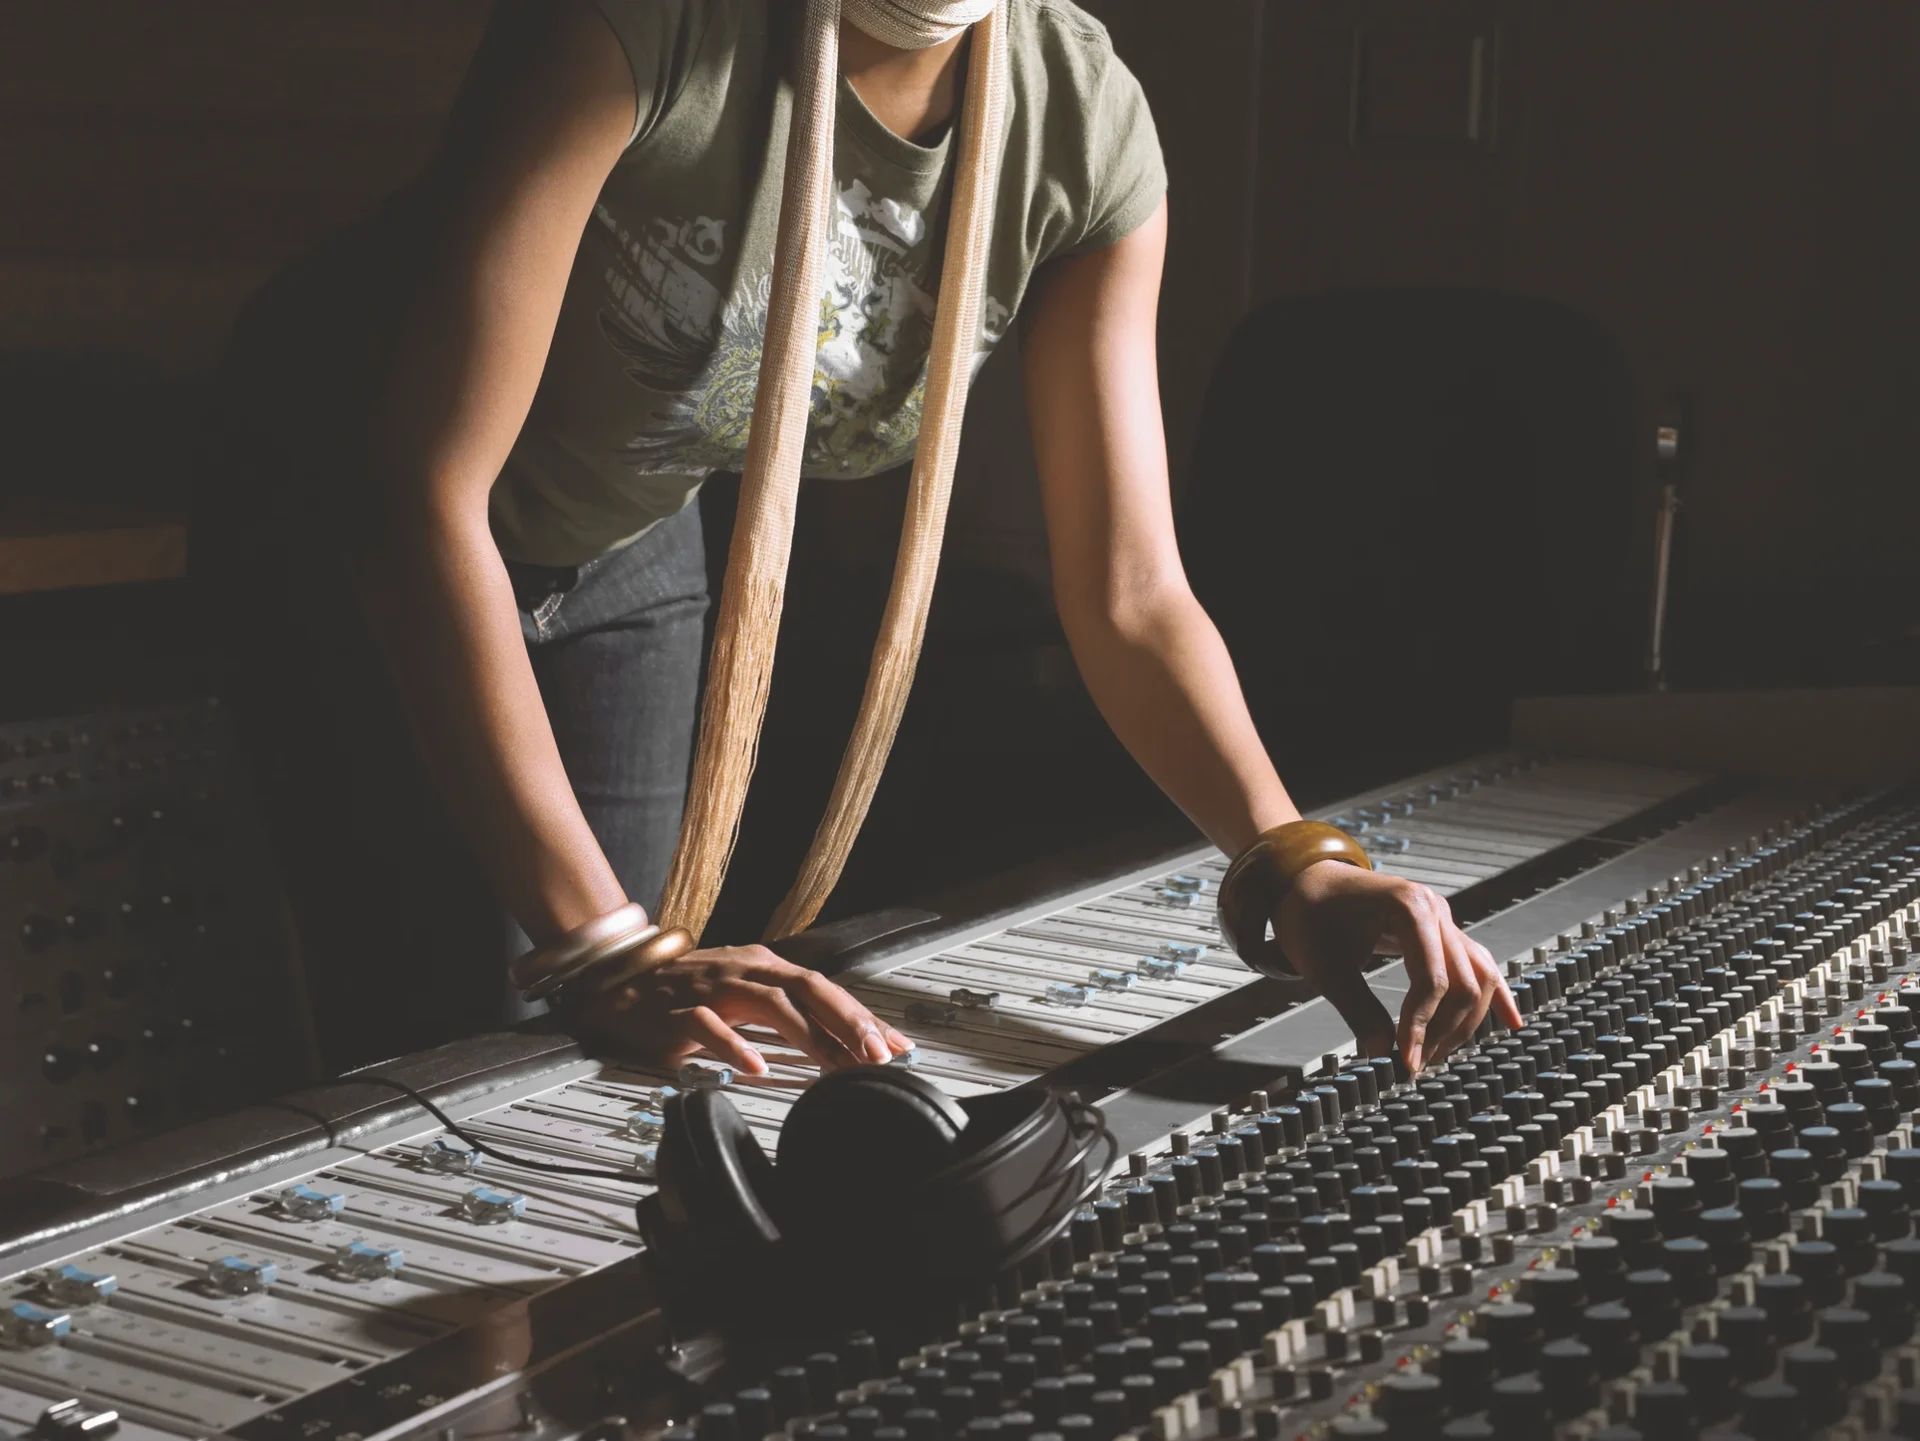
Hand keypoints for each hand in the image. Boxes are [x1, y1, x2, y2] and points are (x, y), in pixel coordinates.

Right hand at [564, 944, 913, 1075]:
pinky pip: (710, 1027)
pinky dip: (735, 1047)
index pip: (826, 989)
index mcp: (765, 967)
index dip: (863, 1016)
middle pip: (808, 988)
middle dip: (847, 1020)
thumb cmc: (688, 994)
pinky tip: (756, 1068)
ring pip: (769, 1004)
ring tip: (834, 1064)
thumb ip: (789, 1016)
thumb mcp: (745, 997)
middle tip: (878, 1055)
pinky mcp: (678, 1012)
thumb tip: (842, 1045)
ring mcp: (712, 988)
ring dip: (807, 1034)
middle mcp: (746, 971)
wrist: (620, 984)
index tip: (897, 1046)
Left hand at [1272, 861, 1521, 1073]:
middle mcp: (1436, 909)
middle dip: (1443, 1029)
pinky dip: (1495, 994)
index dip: (1421, 1025)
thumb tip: (1384, 1055)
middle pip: (1463, 982)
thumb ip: (1358, 1010)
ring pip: (1477, 977)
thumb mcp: (1326, 967)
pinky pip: (1478, 964)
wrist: (1308, 883)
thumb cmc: (1311, 915)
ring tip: (1436, 1054)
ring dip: (1463, 1021)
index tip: (1405, 1060)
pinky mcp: (1444, 932)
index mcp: (1408, 906)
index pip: (1432, 979)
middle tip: (1417, 1064)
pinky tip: (1512, 1022)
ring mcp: (1444, 919)